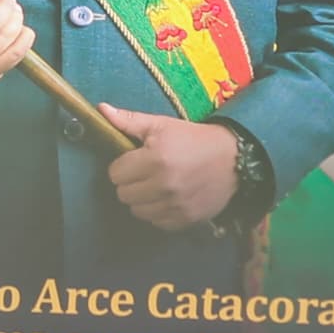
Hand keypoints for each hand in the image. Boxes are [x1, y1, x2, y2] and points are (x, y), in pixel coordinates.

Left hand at [101, 107, 239, 227]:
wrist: (232, 158)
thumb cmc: (192, 138)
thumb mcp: (161, 124)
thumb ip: (129, 120)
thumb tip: (101, 110)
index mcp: (155, 158)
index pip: (115, 174)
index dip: (122, 166)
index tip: (134, 161)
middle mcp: (164, 184)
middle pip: (123, 195)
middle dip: (130, 183)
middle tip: (145, 174)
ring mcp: (175, 205)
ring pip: (137, 211)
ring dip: (142, 200)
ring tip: (156, 186)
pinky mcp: (185, 220)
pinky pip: (156, 223)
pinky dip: (158, 212)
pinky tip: (168, 198)